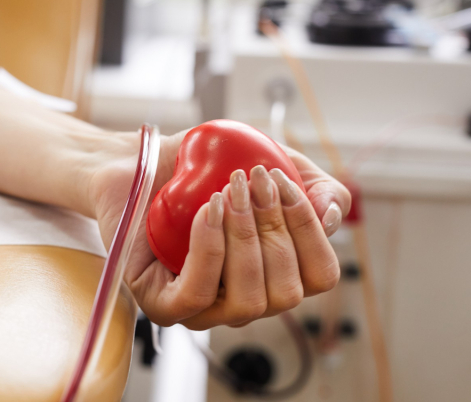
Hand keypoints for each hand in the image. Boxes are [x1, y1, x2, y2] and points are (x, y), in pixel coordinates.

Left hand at [89, 130, 350, 329]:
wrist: (138, 161)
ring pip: (248, 301)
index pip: (321, 276)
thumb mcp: (268, 161)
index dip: (310, 230)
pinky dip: (209, 250)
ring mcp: (205, 309)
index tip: (281, 181)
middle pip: (288, 292)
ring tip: (226, 192)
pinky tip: (207, 212)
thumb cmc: (199, 169)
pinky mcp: (163, 305)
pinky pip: (198, 294)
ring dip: (243, 238)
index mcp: (275, 272)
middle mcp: (245, 298)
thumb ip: (313, 184)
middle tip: (249, 179)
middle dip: (274, 228)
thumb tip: (332, 217)